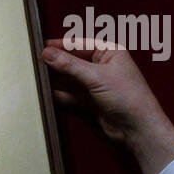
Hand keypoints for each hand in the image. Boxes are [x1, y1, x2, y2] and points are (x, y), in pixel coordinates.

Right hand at [41, 37, 173, 173]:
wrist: (138, 129)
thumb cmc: (128, 96)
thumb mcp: (96, 76)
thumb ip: (70, 65)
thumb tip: (48, 53)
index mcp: (110, 53)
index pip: (81, 44)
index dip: (61, 45)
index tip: (42, 46)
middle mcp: (103, 67)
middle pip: (73, 62)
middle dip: (56, 63)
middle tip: (35, 62)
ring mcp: (97, 86)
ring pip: (70, 80)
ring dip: (56, 80)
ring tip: (36, 78)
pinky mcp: (91, 103)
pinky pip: (71, 96)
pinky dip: (59, 95)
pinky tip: (46, 94)